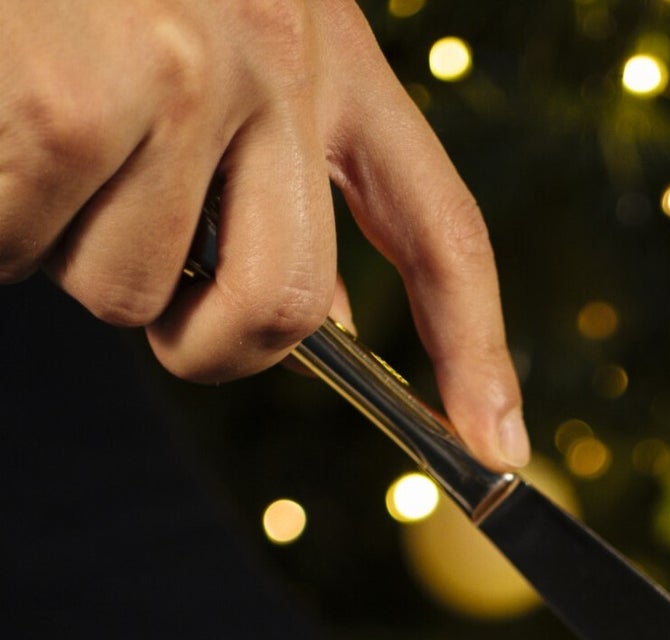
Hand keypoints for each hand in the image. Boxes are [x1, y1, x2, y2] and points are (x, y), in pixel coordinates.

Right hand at [0, 0, 528, 468]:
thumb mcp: (223, 30)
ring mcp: (173, 76)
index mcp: (326, 46)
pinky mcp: (65, 102)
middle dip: (206, 346)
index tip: (498, 446)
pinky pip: (31, 251)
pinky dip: (0, 225)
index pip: (438, 225)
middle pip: (286, 311)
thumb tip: (324, 322)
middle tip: (153, 307)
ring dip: (67, 253)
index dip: (476, 349)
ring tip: (37, 138)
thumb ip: (279, 166)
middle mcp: (271, 56)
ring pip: (134, 294)